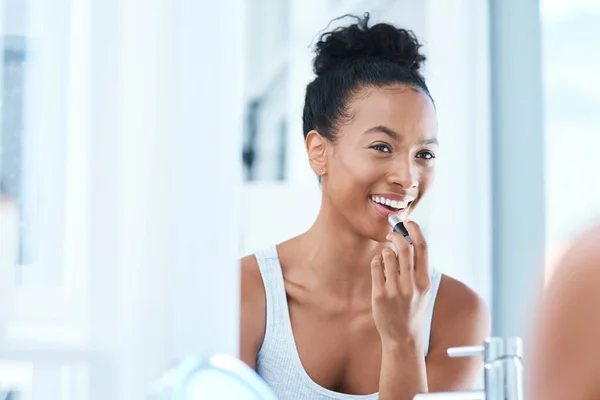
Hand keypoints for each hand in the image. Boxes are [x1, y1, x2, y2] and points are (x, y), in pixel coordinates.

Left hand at [370, 220, 430, 344]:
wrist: (402, 336)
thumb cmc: (411, 308)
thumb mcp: (422, 290)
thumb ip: (417, 268)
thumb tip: (408, 241)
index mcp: (425, 281)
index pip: (423, 248)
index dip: (415, 230)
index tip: (408, 222)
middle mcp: (412, 285)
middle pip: (404, 248)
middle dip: (395, 235)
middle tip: (390, 234)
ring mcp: (395, 290)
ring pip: (387, 255)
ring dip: (385, 250)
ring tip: (385, 257)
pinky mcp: (380, 294)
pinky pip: (376, 266)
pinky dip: (376, 261)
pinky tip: (378, 265)